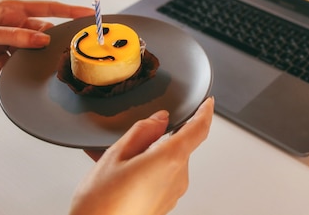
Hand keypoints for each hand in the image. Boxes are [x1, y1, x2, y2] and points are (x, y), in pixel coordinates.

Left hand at [0, 0, 92, 107]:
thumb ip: (15, 37)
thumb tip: (42, 39)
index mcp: (7, 8)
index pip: (46, 8)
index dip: (68, 10)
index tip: (88, 13)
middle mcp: (7, 21)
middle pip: (37, 32)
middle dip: (44, 45)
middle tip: (55, 56)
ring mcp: (1, 36)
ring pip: (25, 49)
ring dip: (23, 61)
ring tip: (17, 70)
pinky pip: (11, 60)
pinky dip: (9, 69)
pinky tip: (1, 77)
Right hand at [69, 96, 214, 214]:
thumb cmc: (102, 205)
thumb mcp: (115, 156)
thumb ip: (141, 132)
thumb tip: (159, 119)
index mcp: (169, 160)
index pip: (198, 130)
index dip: (204, 113)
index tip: (207, 103)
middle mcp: (177, 178)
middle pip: (176, 146)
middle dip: (155, 140)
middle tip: (126, 142)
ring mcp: (171, 195)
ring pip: (165, 163)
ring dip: (145, 157)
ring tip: (112, 164)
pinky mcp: (163, 206)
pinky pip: (158, 179)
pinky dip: (142, 172)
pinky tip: (117, 178)